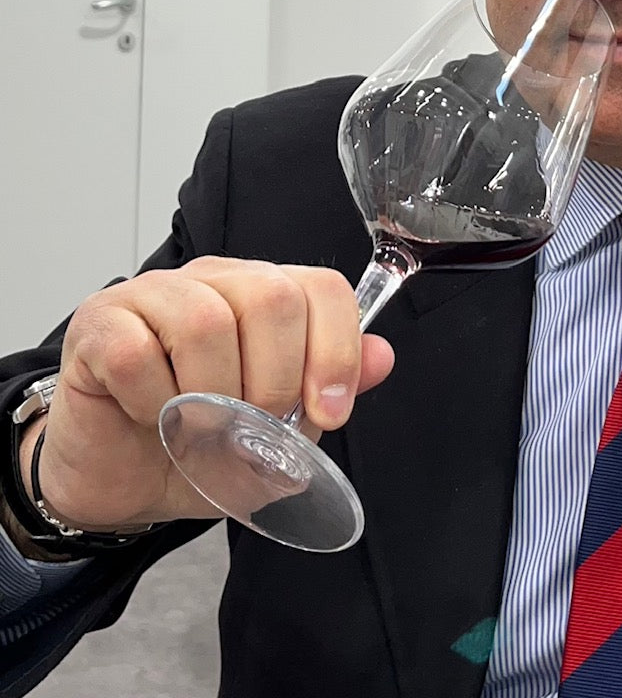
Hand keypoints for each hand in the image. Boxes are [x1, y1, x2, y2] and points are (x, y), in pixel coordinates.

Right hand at [22, 259, 394, 531]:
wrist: (123, 481)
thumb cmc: (201, 443)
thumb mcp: (283, 431)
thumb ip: (332, 388)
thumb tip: (383, 357)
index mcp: (266, 293)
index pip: (324, 288)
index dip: (336, 352)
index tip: (327, 411)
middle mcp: (215, 280)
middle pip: (272, 298)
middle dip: (275, 380)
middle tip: (253, 425)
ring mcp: (153, 294)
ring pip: (205, 323)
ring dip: (210, 396)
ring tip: (198, 426)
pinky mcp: (99, 324)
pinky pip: (136, 354)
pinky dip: (152, 401)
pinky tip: (151, 416)